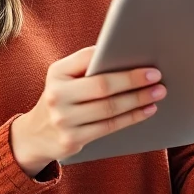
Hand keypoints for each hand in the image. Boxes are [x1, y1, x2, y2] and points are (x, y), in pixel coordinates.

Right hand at [9, 46, 166, 176]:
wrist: (35, 135)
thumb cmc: (61, 98)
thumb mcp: (65, 78)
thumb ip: (88, 65)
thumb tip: (126, 54)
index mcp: (56, 73)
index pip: (89, 59)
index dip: (117, 58)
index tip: (144, 61)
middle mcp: (56, 95)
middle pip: (102, 86)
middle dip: (133, 81)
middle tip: (157, 77)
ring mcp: (63, 120)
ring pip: (109, 108)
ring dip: (137, 100)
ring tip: (158, 93)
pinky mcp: (71, 140)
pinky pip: (109, 127)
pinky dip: (131, 118)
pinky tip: (146, 110)